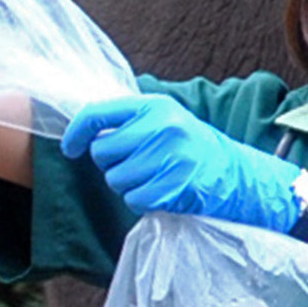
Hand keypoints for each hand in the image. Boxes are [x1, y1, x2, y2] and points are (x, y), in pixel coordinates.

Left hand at [62, 94, 301, 233]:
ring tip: (153, 177)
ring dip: (128, 184)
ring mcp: (171, 157)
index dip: (76, 133)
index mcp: (155, 106)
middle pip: (103, 152)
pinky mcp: (176, 185)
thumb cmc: (192, 147)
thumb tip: (81, 128)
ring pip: (115, 179)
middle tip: (136, 163)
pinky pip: (134, 198)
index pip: (97, 114)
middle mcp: (163, 127)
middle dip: (112, 164)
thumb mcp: (165, 120)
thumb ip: (128, 120)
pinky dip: (141, 200)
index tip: (71, 148)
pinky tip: (161, 191)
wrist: (237, 174)